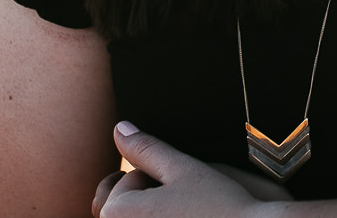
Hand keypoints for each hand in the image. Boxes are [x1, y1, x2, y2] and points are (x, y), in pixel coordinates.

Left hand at [94, 122, 293, 216]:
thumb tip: (120, 128)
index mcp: (116, 213)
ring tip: (189, 213)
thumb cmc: (219, 207)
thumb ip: (147, 148)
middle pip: (124, 207)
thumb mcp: (183, 169)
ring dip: (153, 213)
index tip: (188, 187)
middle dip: (148, 197)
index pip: (129, 181)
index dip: (162, 176)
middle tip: (186, 203)